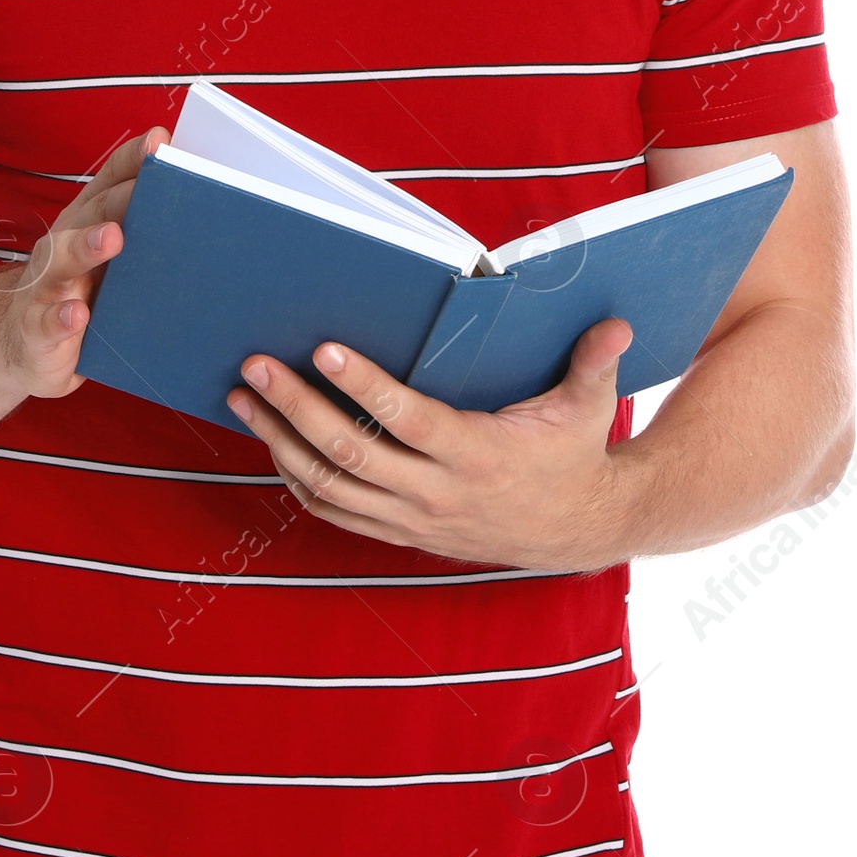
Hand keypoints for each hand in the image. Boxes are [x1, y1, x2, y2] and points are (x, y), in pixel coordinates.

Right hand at [0, 126, 167, 400]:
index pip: (110, 181)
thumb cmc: (82, 296)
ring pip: (62, 259)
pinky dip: (62, 317)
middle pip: (92, 213)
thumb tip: (208, 214)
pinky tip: (78, 314)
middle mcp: (64, 244)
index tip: (160, 141)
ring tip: (112, 238)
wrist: (22, 348)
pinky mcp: (36, 329)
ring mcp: (46, 285)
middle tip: (147, 187)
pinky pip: (48, 321)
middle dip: (120, 198)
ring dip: (86, 247)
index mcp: (88, 223)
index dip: (133, 159)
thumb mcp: (113, 264)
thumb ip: (147, 237)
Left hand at [225, 318, 633, 573]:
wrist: (577, 532)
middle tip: (254, 367)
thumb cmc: (575, 455)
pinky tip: (273, 444)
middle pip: (351, 452)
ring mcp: (414, 519)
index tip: (324, 349)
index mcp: (478, 456)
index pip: (408, 419)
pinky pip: (335, 512)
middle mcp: (438, 494)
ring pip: (329, 486)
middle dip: (296, 408)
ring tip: (242, 399)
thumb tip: (613, 323)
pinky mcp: (402, 533)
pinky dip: (297, 480)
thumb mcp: (592, 408)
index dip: (364, 385)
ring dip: (279, 441)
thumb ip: (594, 363)